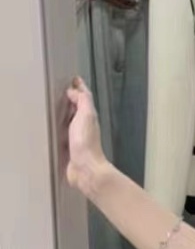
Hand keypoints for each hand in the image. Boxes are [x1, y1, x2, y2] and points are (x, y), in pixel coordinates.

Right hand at [64, 78, 107, 194]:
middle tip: (63, 90)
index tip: (74, 79)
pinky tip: (53, 130)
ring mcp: (76, 137)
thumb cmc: (87, 145)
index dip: (79, 88)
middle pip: (77, 108)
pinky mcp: (68, 148)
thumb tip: (75, 90)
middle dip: (71, 99)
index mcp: (89, 116)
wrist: (85, 169)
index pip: (84, 97)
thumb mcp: (86, 115)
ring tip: (56, 107)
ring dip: (64, 114)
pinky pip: (62, 135)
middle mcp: (84, 126)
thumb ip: (83, 100)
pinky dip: (58, 129)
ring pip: (70, 121)